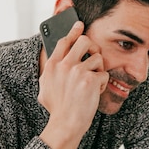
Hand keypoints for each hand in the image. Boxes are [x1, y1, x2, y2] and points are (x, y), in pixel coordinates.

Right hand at [38, 21, 108, 148]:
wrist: (65, 124)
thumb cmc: (57, 109)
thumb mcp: (45, 87)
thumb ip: (50, 72)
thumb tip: (54, 60)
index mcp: (52, 65)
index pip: (65, 41)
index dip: (73, 31)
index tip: (80, 25)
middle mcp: (64, 65)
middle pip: (84, 41)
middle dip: (92, 48)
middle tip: (93, 57)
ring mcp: (77, 71)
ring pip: (97, 59)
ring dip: (98, 71)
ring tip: (92, 84)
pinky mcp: (90, 79)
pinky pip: (103, 75)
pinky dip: (101, 86)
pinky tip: (94, 94)